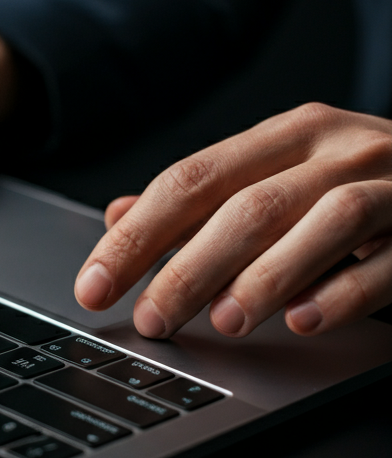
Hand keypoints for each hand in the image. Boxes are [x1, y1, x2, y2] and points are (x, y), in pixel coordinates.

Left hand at [74, 103, 391, 337]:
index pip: (190, 180)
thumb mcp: (280, 178)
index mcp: (285, 136)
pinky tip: (305, 320)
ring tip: (223, 321)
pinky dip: (345, 290)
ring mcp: (391, 183)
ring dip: (265, 276)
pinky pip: (390, 258)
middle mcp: (335, 149)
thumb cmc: (360, 181)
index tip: (95, 284)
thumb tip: (119, 217)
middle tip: (150, 318)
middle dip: (187, 266)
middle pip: (246, 204)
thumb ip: (204, 200)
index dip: (136, 235)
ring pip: (320, 221)